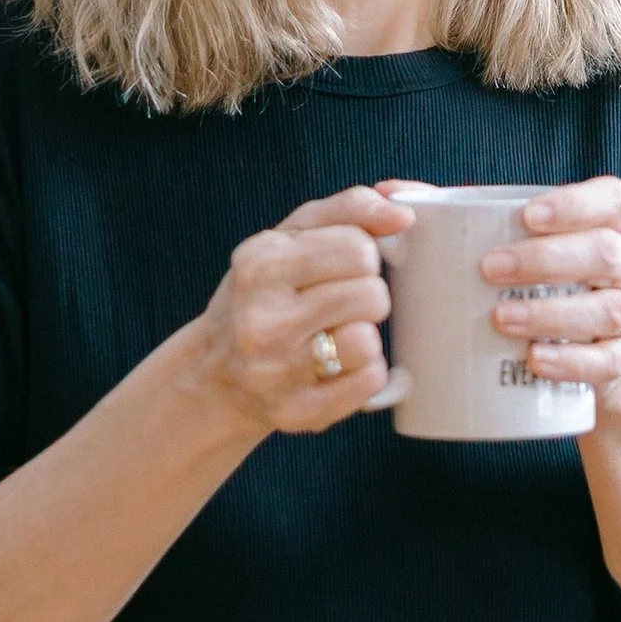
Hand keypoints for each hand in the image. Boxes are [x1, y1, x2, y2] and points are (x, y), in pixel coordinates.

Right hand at [197, 185, 402, 436]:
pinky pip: (368, 383)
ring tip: (339, 333)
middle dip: (368, 294)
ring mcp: (275, 372)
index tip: (346, 265)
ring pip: (369, 341)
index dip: (364, 254)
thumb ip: (349, 209)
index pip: (358, 247)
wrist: (216, 371)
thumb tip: (403, 211)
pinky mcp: (296, 412)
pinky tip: (340, 366)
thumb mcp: (292, 237)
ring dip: (366, 335)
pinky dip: (365, 372)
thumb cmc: (266, 293)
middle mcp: (261, 320)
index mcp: (260, 265)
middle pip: (370, 294)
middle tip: (342, 302)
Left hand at [477, 177, 620, 416]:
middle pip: (604, 253)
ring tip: (501, 319)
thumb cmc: (545, 279)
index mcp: (615, 221)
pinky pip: (610, 361)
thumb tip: (388, 192)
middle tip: (490, 269)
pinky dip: (573, 362)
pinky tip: (536, 360)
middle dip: (546, 260)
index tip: (525, 217)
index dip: (573, 206)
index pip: (610, 201)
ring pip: (609, 309)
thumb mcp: (521, 240)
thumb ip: (459, 213)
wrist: (591, 354)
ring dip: (553, 314)